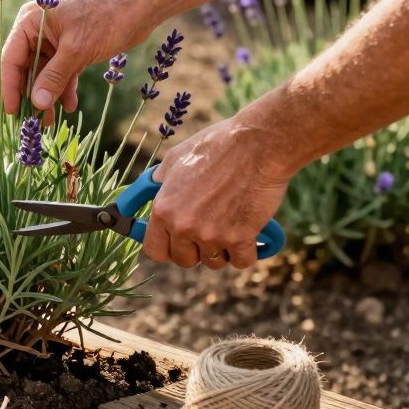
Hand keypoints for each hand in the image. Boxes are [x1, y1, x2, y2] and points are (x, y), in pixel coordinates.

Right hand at [0, 0, 156, 115]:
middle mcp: (38, 30)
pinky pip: (61, 72)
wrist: (139, 9)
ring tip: (50, 120)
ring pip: (44, 74)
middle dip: (31, 94)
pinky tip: (69, 105)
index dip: (10, 86)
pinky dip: (64, 88)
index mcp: (31, 21)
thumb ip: (54, 77)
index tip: (12, 111)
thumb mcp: (76, 51)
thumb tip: (36, 103)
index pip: (12, 58)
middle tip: (31, 120)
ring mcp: (54, 40)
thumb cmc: (105, 20)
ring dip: (47, 95)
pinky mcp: (70, 48)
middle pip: (26, 68)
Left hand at [145, 113, 292, 269]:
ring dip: (221, 249)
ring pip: (214, 262)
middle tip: (206, 231)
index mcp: (164, 209)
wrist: (257, 145)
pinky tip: (248, 234)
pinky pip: (241, 261)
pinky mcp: (240, 238)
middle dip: (194, 249)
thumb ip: (161, 181)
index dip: (164, 249)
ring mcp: (212, 234)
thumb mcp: (176, 159)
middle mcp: (184, 226)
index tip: (173, 243)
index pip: (154, 251)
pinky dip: (247, 251)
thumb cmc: (217, 146)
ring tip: (228, 225)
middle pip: (184, 260)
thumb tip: (152, 190)